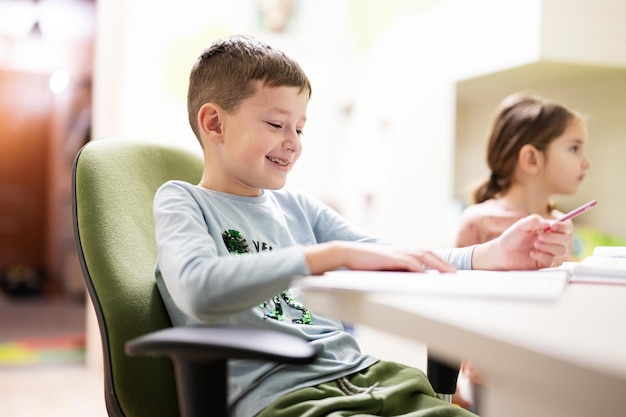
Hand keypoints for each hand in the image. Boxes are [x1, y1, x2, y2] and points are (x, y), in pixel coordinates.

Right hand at [305, 241, 456, 274]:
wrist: (347, 253)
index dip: (438, 261)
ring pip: (423, 256)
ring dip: (438, 265)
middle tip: (456, 274)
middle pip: (429, 254)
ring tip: (449, 274)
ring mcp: (396, 252)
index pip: (425, 255)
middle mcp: (401, 250)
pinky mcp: (390, 257)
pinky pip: (409, 263)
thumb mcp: (383, 268)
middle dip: (444, 264)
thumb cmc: (362, 263)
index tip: (449, 270)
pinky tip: (429, 274)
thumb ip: (396, 272)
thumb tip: (410, 281)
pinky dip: (421, 268)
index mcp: (401, 252)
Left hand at [472, 214, 571, 269]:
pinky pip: (551, 260)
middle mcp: (552, 241)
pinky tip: (532, 254)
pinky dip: (542, 255)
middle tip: (540, 236)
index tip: (552, 226)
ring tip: (535, 245)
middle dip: (554, 237)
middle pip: (567, 239)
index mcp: (549, 230)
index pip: (566, 227)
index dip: (563, 226)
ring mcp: (550, 253)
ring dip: (548, 246)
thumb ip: (533, 220)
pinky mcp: (545, 264)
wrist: (502, 253)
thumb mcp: (521, 225)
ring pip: (562, 250)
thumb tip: (548, 222)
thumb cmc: (512, 237)